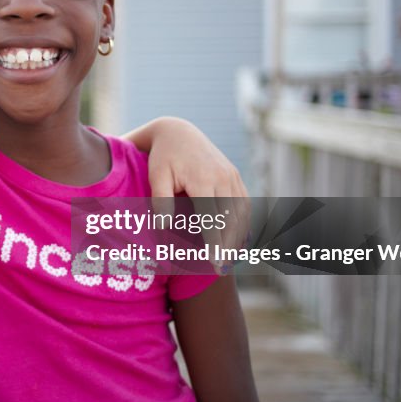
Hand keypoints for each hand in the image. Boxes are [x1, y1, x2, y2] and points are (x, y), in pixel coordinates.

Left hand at [126, 117, 250, 263]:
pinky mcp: (235, 176)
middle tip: (222, 269)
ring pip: (240, 212)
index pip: (211, 217)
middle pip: (230, 218)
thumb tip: (165, 227)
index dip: (214, 241)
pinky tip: (237, 240)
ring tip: (230, 259)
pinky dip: (243, 223)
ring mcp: (232, 176)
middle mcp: (222, 177)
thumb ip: (161, 200)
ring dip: (237, 236)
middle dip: (227, 245)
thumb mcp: (156, 176)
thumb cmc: (162, 157)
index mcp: (202, 179)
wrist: (178, 132)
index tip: (214, 262)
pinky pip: (244, 203)